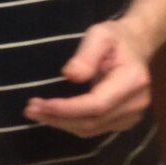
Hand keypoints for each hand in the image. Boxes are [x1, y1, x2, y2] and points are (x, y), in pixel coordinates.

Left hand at [23, 20, 151, 137]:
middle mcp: (135, 103)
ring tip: (35, 112)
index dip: (68, 108)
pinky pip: (94, 129)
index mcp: (132, 81)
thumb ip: (86, 55)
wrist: (136, 46)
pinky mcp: (124, 121)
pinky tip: (53, 116)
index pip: (97, 104)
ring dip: (60, 123)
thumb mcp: (100, 35)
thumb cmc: (115, 38)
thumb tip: (70, 75)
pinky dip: (71, 124)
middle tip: (29, 109)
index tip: (42, 104)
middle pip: (92, 121)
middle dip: (58, 117)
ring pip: (91, 129)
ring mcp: (132, 115)